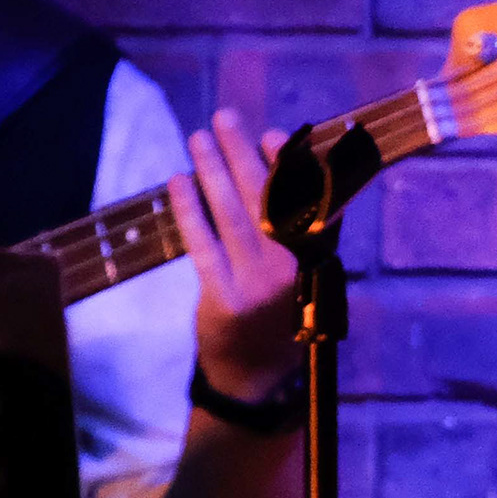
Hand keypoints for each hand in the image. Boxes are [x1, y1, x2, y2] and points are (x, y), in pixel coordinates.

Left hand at [171, 110, 302, 406]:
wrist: (255, 381)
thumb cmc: (282, 319)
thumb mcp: (310, 278)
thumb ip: (303, 231)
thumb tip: (282, 169)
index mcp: (318, 259)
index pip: (310, 200)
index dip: (291, 164)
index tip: (273, 135)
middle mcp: (293, 268)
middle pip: (266, 197)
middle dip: (242, 152)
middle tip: (224, 117)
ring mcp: (258, 284)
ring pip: (233, 214)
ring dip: (214, 169)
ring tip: (198, 138)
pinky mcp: (223, 299)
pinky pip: (203, 245)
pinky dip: (189, 210)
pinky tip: (178, 181)